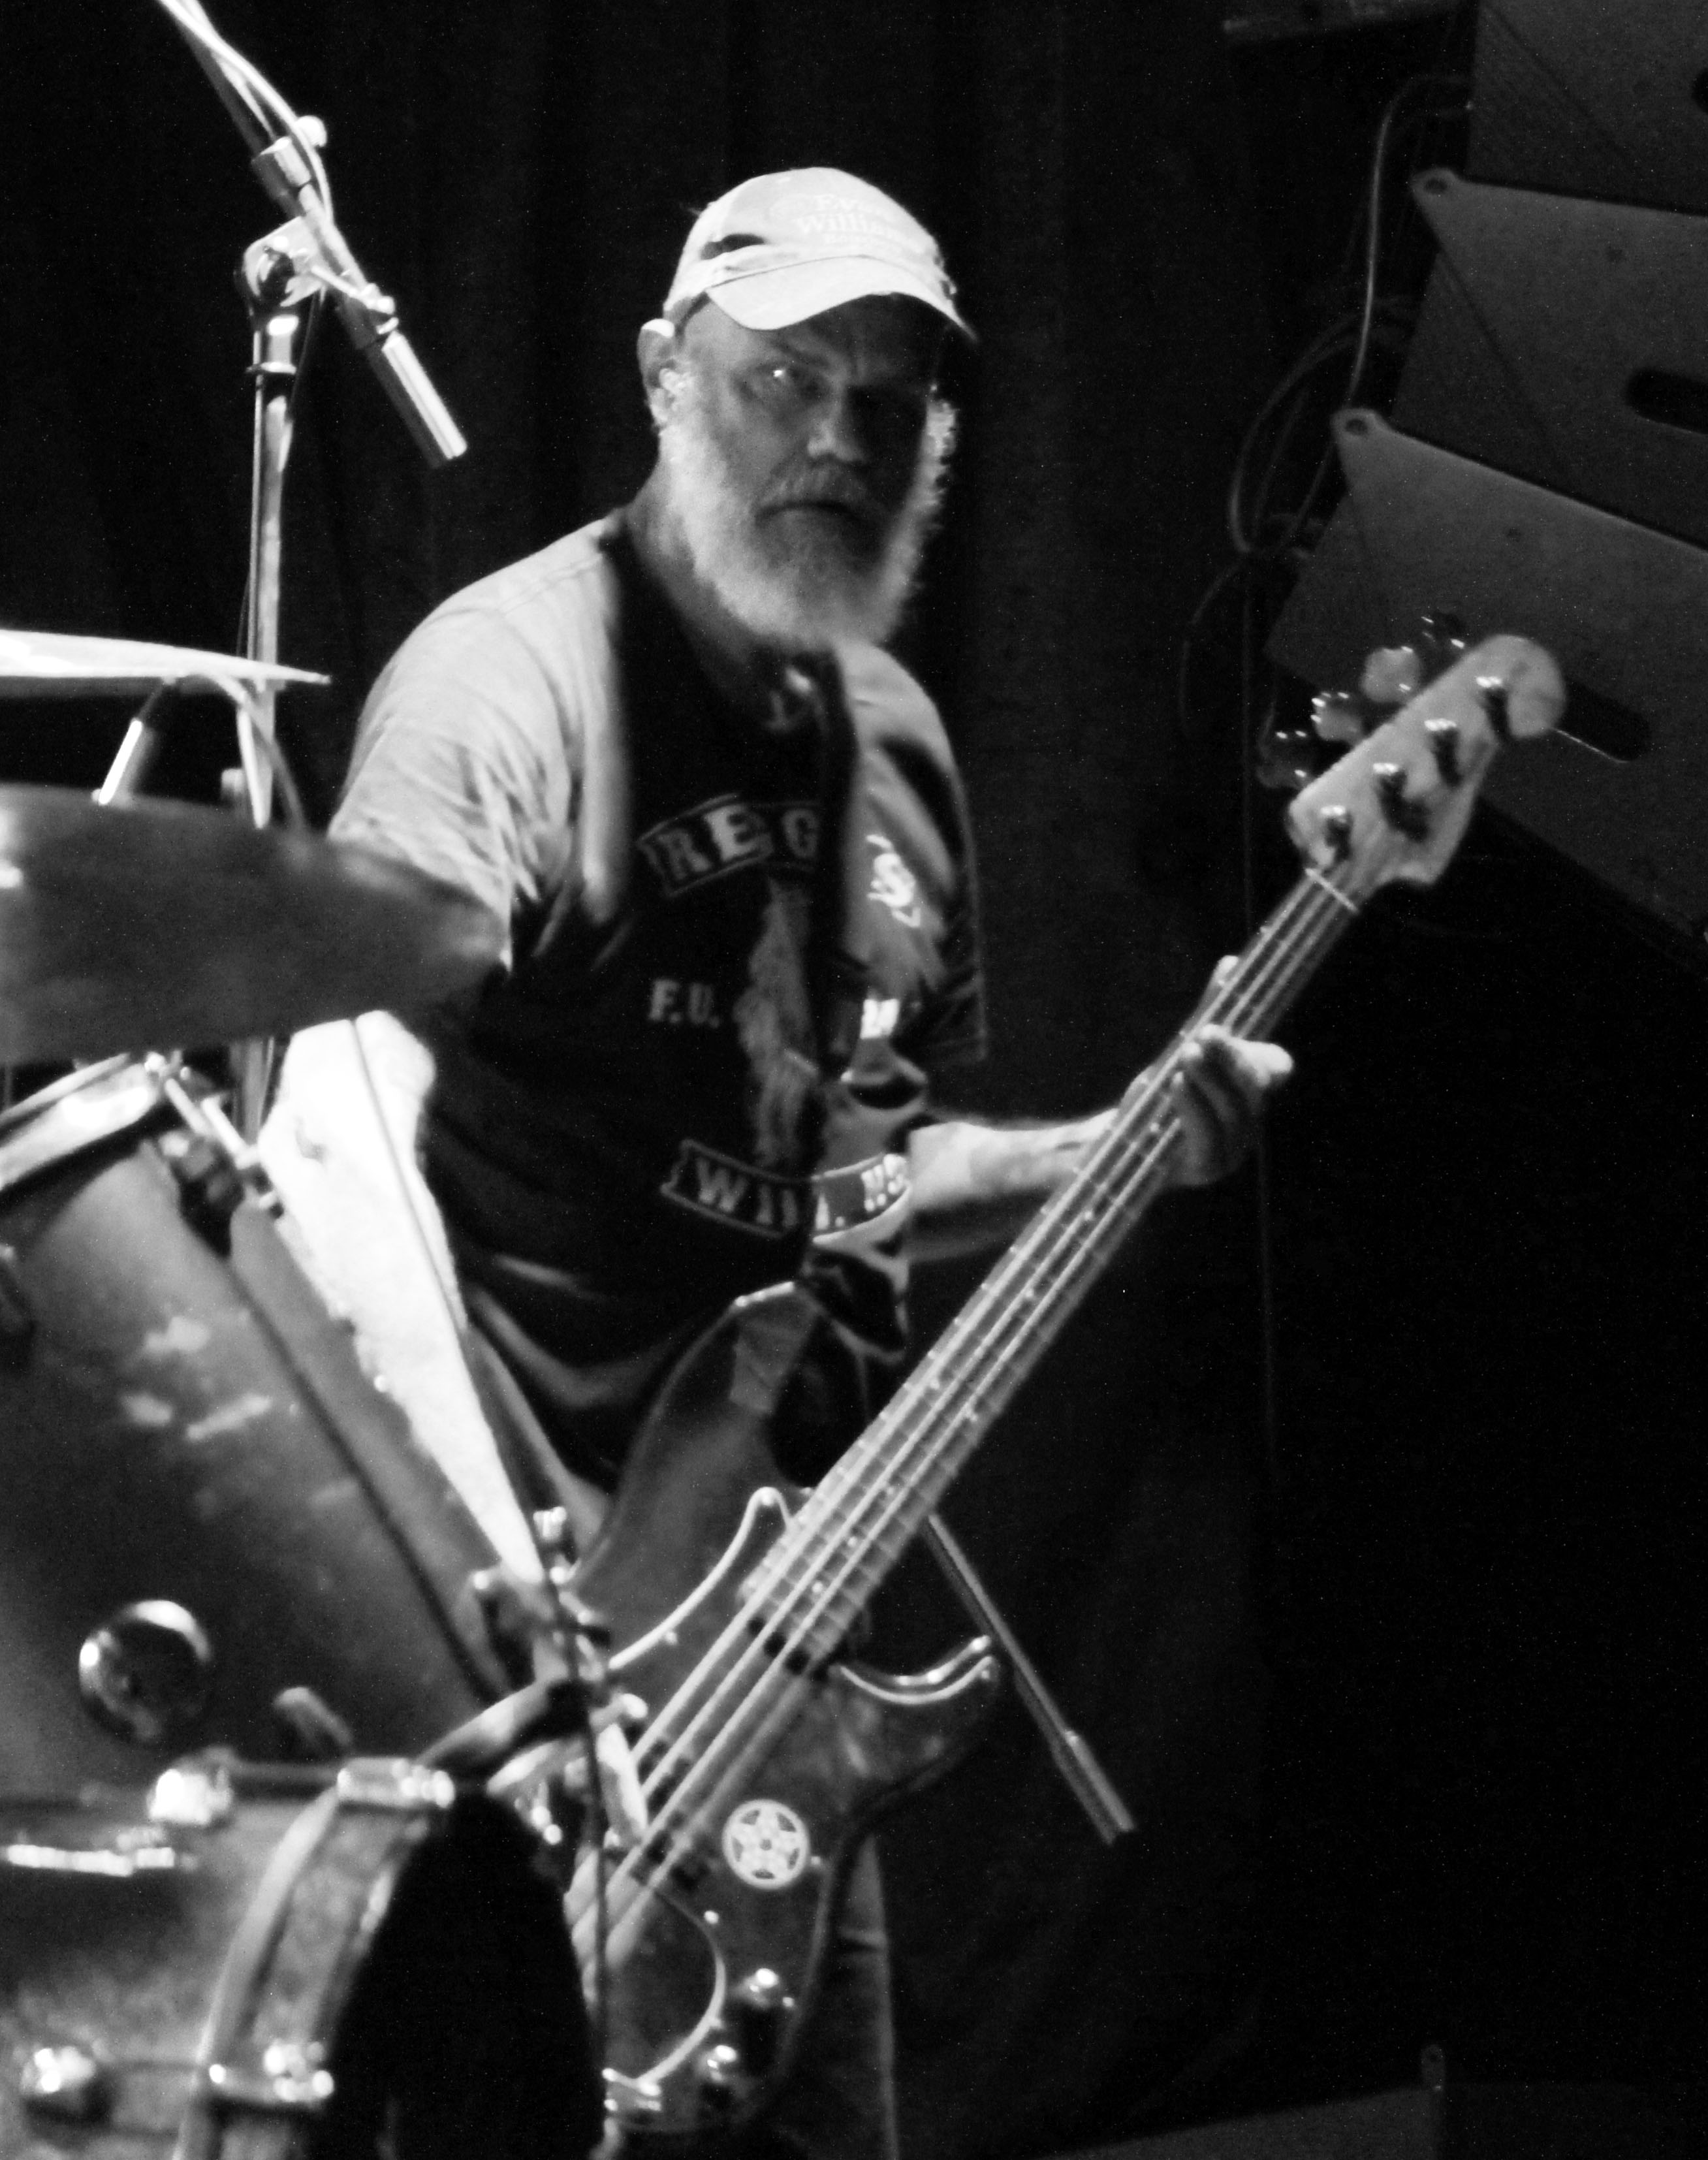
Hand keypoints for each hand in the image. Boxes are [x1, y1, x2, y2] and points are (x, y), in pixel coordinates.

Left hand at [1163, 1021, 1291, 1186]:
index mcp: (1247, 1093)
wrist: (1120, 1149)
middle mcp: (1248, 1122)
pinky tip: (1178, 1083)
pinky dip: (1194, 1106)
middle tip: (1206, 1034)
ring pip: (1233, 1111)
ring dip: (1211, 1078)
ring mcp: (1232, 1150)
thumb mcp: (1175, 1068)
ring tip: (1188, 1054)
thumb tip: (1212, 1021)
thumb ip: (1198, 1049)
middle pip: (1257, 1087)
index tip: (1237, 1032)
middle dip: (1233, 1057)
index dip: (1265, 1051)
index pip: (1277, 1068)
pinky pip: (1208, 1137)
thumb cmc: (1153, 1103)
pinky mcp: (1207, 1169)